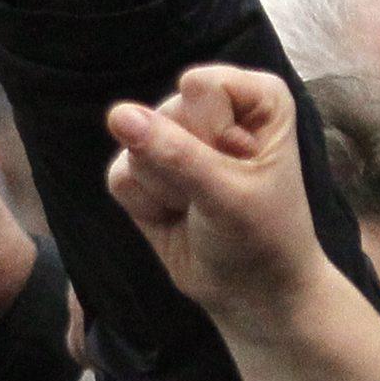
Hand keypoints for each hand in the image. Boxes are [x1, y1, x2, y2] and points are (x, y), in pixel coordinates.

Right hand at [105, 66, 379, 380]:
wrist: (252, 293)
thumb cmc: (262, 237)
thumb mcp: (227, 194)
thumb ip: (173, 154)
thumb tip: (117, 114)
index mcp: (255, 97)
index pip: (201, 87)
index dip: (213, 135)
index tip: (243, 168)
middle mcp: (213, 106)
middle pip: (163, 113)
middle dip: (183, 166)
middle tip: (218, 196)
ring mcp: (174, 136)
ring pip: (134, 144)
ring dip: (165, 190)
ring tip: (198, 208)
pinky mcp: (143, 169)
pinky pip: (119, 174)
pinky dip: (144, 205)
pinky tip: (174, 216)